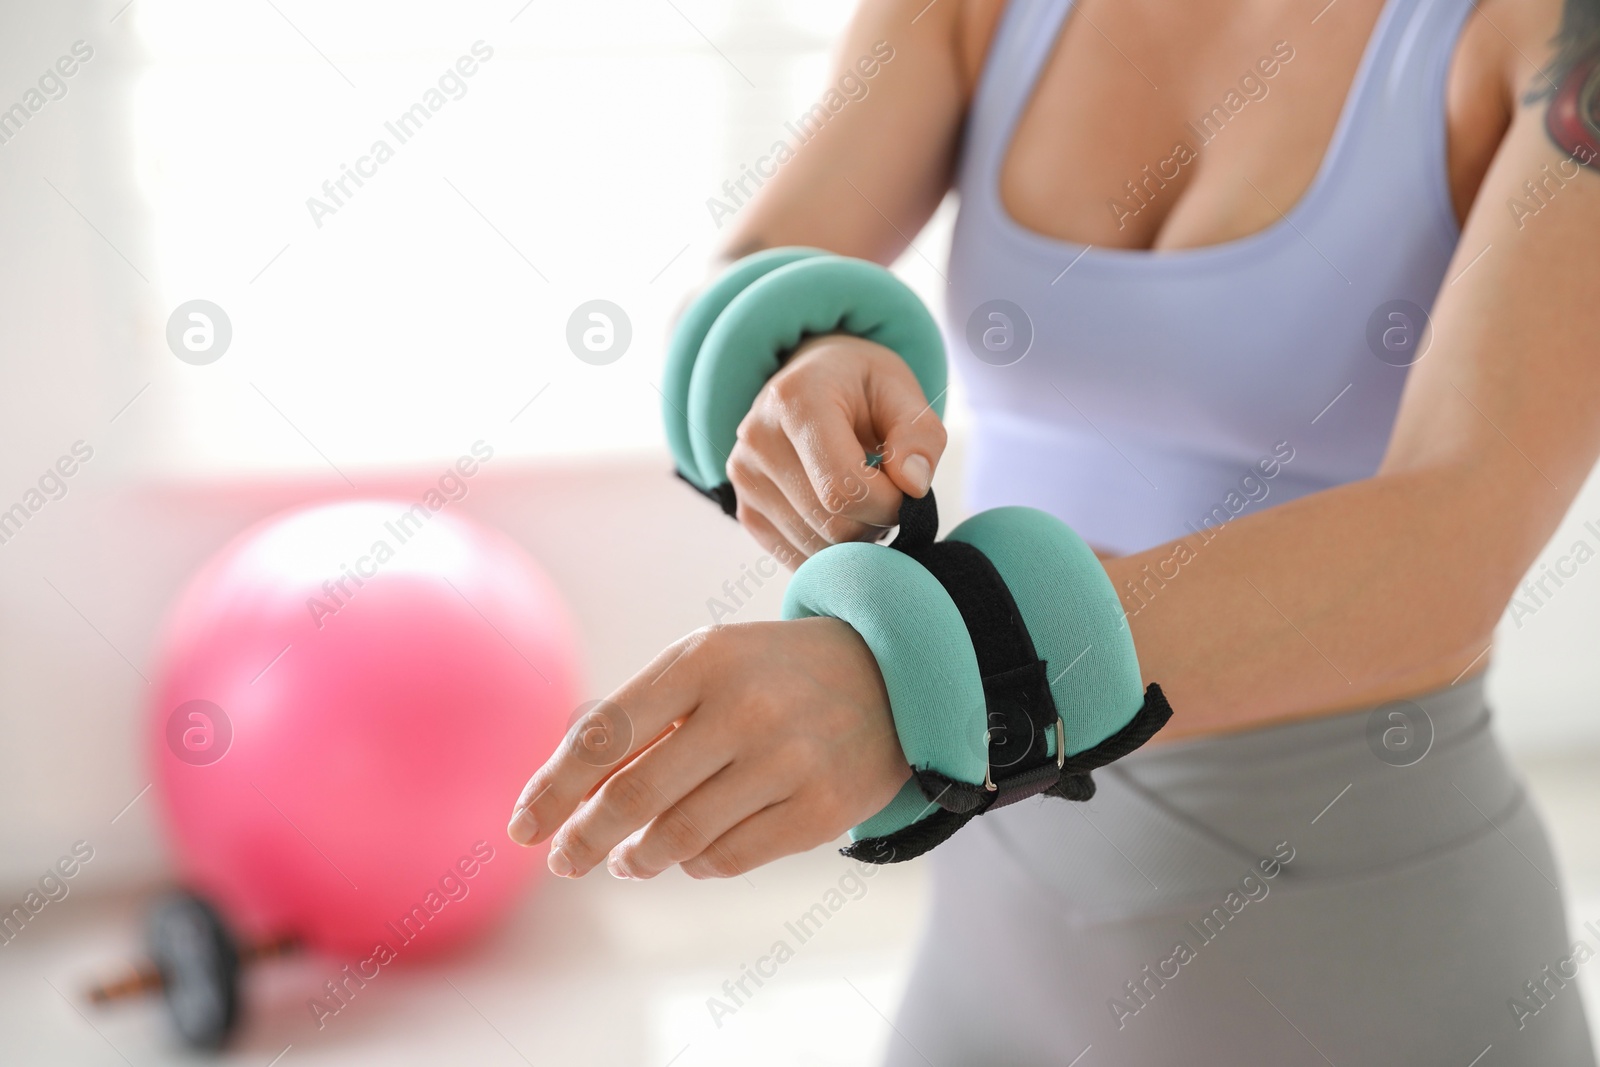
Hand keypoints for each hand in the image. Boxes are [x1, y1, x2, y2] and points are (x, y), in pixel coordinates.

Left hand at [506, 618, 910, 878]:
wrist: (891, 675)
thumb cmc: (770, 673)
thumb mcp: (707, 665)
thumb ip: (641, 719)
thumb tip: (567, 795)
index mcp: (702, 659)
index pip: (605, 735)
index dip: (554, 788)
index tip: (523, 827)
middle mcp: (744, 708)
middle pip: (635, 795)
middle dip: (584, 838)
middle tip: (564, 860)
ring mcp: (788, 760)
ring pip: (680, 838)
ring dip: (638, 858)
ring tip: (626, 860)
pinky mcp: (821, 809)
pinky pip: (730, 858)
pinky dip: (694, 864)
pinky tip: (687, 856)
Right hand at [728, 334, 946, 568]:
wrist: (814, 383)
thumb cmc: (862, 389)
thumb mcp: (902, 391)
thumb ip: (920, 435)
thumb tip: (913, 485)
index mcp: (795, 400)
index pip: (842, 487)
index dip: (888, 504)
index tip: (906, 490)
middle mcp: (757, 439)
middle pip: (830, 523)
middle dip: (875, 522)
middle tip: (887, 493)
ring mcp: (744, 479)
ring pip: (816, 549)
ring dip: (855, 540)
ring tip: (863, 500)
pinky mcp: (745, 511)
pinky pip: (796, 560)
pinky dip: (831, 552)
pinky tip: (841, 517)